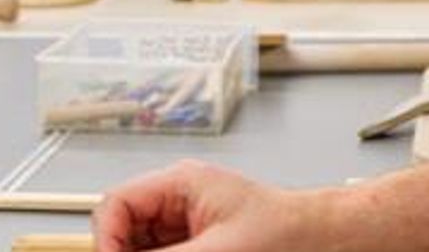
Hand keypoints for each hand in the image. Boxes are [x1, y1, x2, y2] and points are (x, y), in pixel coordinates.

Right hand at [93, 159, 322, 251]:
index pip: (116, 204)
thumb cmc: (287, 232)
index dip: (107, 238)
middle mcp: (177, 202)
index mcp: (180, 184)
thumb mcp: (218, 250)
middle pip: (123, 230)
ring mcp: (184, 226)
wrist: (322, 240)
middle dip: (124, 251)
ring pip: (140, 245)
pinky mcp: (196, 245)